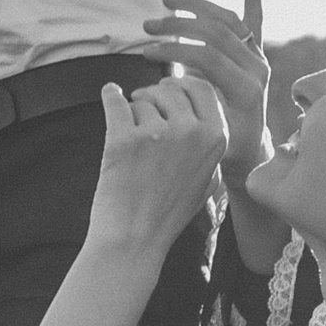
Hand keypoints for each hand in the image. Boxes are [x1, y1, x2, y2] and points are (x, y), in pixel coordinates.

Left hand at [84, 68, 228, 263]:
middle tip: (142, 111)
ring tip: (132, 142)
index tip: (168, 93)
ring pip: (141, 100)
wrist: (134, 239)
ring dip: (133, 113)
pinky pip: (114, 100)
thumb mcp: (208, 179)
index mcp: (216, 138)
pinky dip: (110, 97)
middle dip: (153, 96)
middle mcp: (191, 131)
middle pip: (169, 89)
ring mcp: (157, 133)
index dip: (182, 86)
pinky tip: (110, 95)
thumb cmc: (168, 212)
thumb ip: (209, 144)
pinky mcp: (123, 138)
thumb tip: (200, 112)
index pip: (201, 87)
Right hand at [145, 0, 271, 177]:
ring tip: (168, 1)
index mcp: (246, 88)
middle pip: (215, 32)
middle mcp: (258, 68)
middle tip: (148, 26)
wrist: (248, 152)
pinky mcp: (256, 53)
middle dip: (178, 25)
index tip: (146, 52)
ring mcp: (259, 57)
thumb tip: (146, 91)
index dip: (173, 50)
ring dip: (197, 6)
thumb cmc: (221, 148)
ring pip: (228, 19)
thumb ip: (183, 110)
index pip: (206, 56)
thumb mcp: (202, 134)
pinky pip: (254, 19)